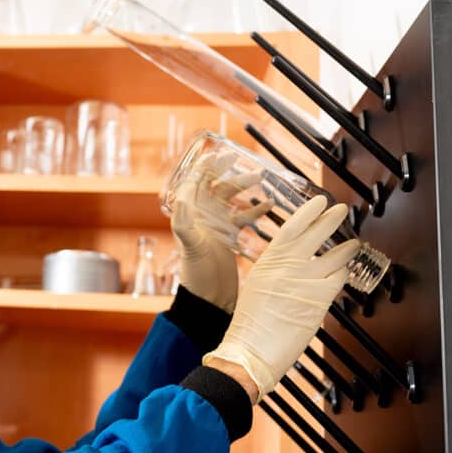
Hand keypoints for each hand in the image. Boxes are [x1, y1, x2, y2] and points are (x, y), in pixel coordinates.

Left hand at [171, 151, 269, 312]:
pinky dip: (255, 209)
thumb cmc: (195, 274)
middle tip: (246, 165)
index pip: (195, 183)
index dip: (205, 167)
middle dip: (230, 173)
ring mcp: (216, 226)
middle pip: (216, 186)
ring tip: (261, 180)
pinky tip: (269, 205)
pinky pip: (243, 217)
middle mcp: (202, 217)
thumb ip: (185, 224)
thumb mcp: (189, 247)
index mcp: (190, 214)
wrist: (209, 297)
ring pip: (232, 199)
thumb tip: (182, 199)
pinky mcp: (229, 236)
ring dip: (245, 188)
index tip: (219, 154)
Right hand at [203, 195, 359, 400]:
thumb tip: (297, 262)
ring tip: (354, 243)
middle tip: (340, 210)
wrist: (251, 349)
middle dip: (331, 218)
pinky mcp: (319, 299)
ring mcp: (304, 281)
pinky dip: (344, 273)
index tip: (319, 201)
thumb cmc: (251, 324)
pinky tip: (345, 272)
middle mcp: (287, 266)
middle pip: (315, 233)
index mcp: (268, 261)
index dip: (308, 212)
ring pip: (335, 256)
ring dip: (348, 247)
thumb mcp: (258, 286)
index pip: (292, 227)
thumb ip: (277, 270)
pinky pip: (339, 279)